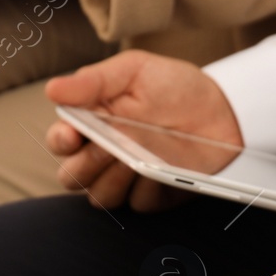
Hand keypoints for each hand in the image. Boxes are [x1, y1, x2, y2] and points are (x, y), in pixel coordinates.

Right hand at [44, 50, 241, 210]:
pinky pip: (136, 204)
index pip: (60, 141)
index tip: (73, 136)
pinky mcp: (152, 195)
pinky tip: (159, 170)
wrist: (223, 111)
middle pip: (72, 177)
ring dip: (112, 180)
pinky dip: (145, 189)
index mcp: (92, 122)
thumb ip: (92, 81)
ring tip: (135, 158)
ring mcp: (127, 177)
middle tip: (109, 147)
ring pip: (99, 197)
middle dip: (85, 165)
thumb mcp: (134, 71)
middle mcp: (104, 153)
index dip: (60, 142)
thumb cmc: (176, 86)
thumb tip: (52, 90)